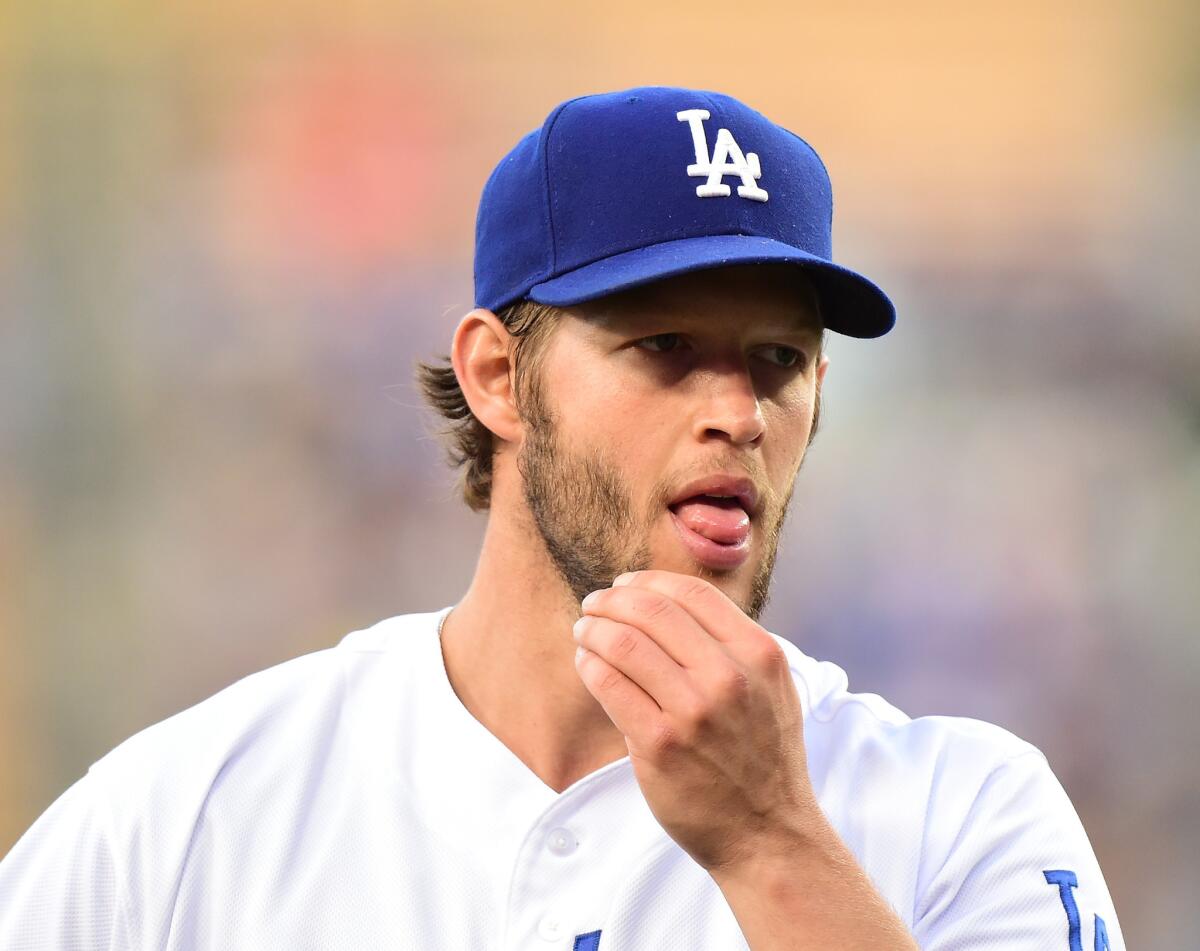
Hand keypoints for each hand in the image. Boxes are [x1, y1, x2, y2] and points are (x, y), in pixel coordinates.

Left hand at [573, 570, 817, 873]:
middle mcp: (729, 677)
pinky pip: (609, 685)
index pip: (692, 593)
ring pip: (623, 643)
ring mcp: (693, 712)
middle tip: (594, 606)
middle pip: (652, 610)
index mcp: (759, 654)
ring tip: (584, 632)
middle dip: (612, 601)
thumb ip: (733, 646)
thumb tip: (667, 603)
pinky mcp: (659, 745)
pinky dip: (589, 665)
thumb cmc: (764, 758)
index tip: (625, 586)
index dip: (648, 581)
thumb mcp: (771, 689)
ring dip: (593, 629)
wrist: (768, 834)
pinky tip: (586, 664)